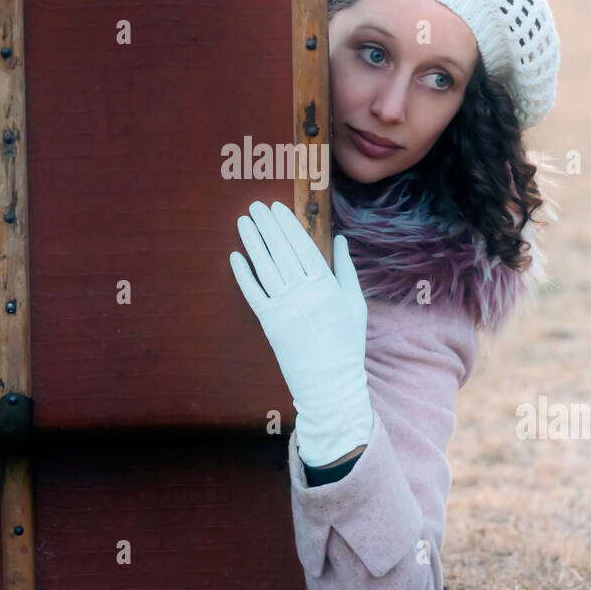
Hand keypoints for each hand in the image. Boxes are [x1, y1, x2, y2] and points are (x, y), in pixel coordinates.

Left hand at [229, 200, 372, 468]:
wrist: (330, 382)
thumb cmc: (347, 343)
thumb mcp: (354, 303)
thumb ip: (346, 269)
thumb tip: (341, 239)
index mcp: (326, 285)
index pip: (303, 246)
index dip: (288, 226)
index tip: (277, 208)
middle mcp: (303, 292)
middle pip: (280, 251)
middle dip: (267, 226)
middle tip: (255, 206)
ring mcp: (284, 307)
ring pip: (264, 267)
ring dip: (252, 242)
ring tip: (243, 221)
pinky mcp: (269, 322)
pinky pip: (253, 293)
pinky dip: (243, 274)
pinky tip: (236, 255)